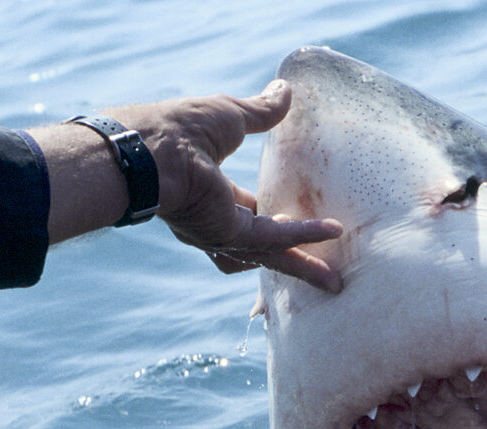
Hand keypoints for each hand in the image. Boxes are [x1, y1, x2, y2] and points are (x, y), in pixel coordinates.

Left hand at [35, 82, 342, 290]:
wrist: (153, 146)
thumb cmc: (179, 127)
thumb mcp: (230, 115)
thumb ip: (261, 111)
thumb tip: (284, 90)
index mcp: (209, 194)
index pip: (248, 214)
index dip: (273, 218)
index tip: (298, 218)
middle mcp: (213, 221)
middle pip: (262, 249)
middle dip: (293, 261)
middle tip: (324, 273)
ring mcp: (220, 232)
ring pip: (271, 255)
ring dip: (302, 266)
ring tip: (333, 280)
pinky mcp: (228, 233)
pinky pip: (274, 239)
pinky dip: (303, 235)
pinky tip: (332, 230)